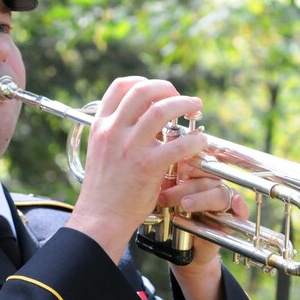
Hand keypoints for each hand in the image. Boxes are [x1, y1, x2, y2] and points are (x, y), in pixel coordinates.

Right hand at [66, 77, 206, 261]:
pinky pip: (179, 144)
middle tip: (181, 98)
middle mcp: (114, 131)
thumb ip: (118, 133)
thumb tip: (143, 120)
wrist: (100, 218)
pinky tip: (200, 143)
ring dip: (184, 104)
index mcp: (101, 126)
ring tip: (196, 107)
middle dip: (168, 88)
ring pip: (162, 110)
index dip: (143, 82)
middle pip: (143, 91)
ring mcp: (130, 147)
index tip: (158, 91)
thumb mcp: (102, 152)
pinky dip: (194, 140)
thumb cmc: (104, 190)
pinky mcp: (147, 166)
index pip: (120, 86)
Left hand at [157, 164, 249, 270]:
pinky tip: (236, 203)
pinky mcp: (233, 219)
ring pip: (219, 193)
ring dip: (202, 198)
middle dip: (185, 188)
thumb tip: (154, 171)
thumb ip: (165, 187)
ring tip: (185, 205)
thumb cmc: (174, 220)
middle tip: (165, 198)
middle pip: (205, 179)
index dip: (189, 164)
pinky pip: (241, 210)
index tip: (176, 166)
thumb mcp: (166, 203)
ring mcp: (224, 202)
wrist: (183, 250)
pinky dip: (240, 206)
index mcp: (197, 178)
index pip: (198, 164)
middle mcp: (212, 187)